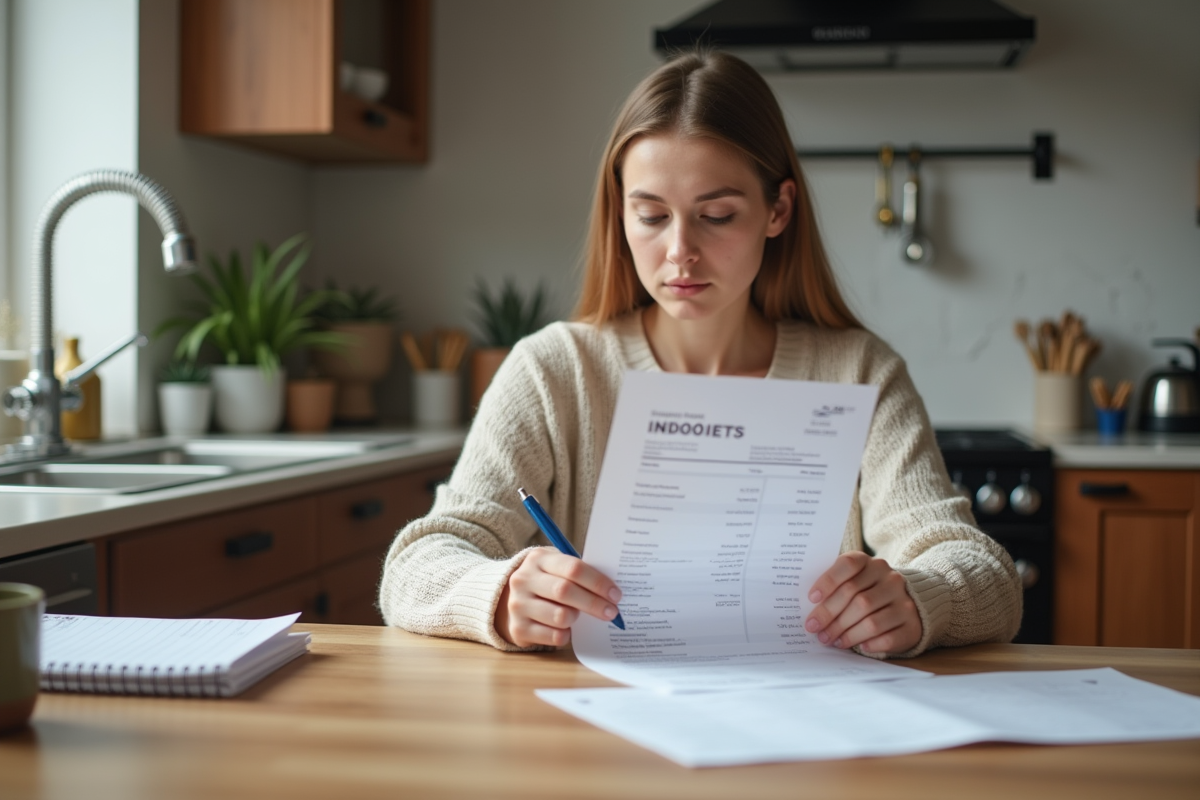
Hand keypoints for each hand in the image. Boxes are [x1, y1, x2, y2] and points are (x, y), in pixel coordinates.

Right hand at [495, 547, 622, 647]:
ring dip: (576, 618)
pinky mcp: (518, 629)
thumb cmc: (547, 581)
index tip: (615, 594)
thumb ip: (578, 573)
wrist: (512, 599)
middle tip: (612, 612)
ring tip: (578, 616)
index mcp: (538, 559)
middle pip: (565, 591)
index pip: (573, 568)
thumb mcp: (557, 567)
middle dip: (594, 603)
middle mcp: (523, 580)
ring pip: (560, 616)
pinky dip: (566, 634)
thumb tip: (611, 591)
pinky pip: (554, 636)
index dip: (598, 582)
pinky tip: (565, 628)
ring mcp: (518, 605)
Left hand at [804, 551, 921, 655]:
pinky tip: (858, 647)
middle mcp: (891, 580)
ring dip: (846, 633)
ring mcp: (905, 603)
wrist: (908, 603)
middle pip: (856, 597)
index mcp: (872, 564)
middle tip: (814, 629)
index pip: (849, 565)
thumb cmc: (869, 592)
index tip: (811, 598)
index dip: (828, 581)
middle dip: (830, 615)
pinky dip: (869, 644)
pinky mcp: (912, 626)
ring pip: (870, 621)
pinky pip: (888, 638)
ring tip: (831, 640)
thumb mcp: (855, 581)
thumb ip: (836, 588)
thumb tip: (810, 608)